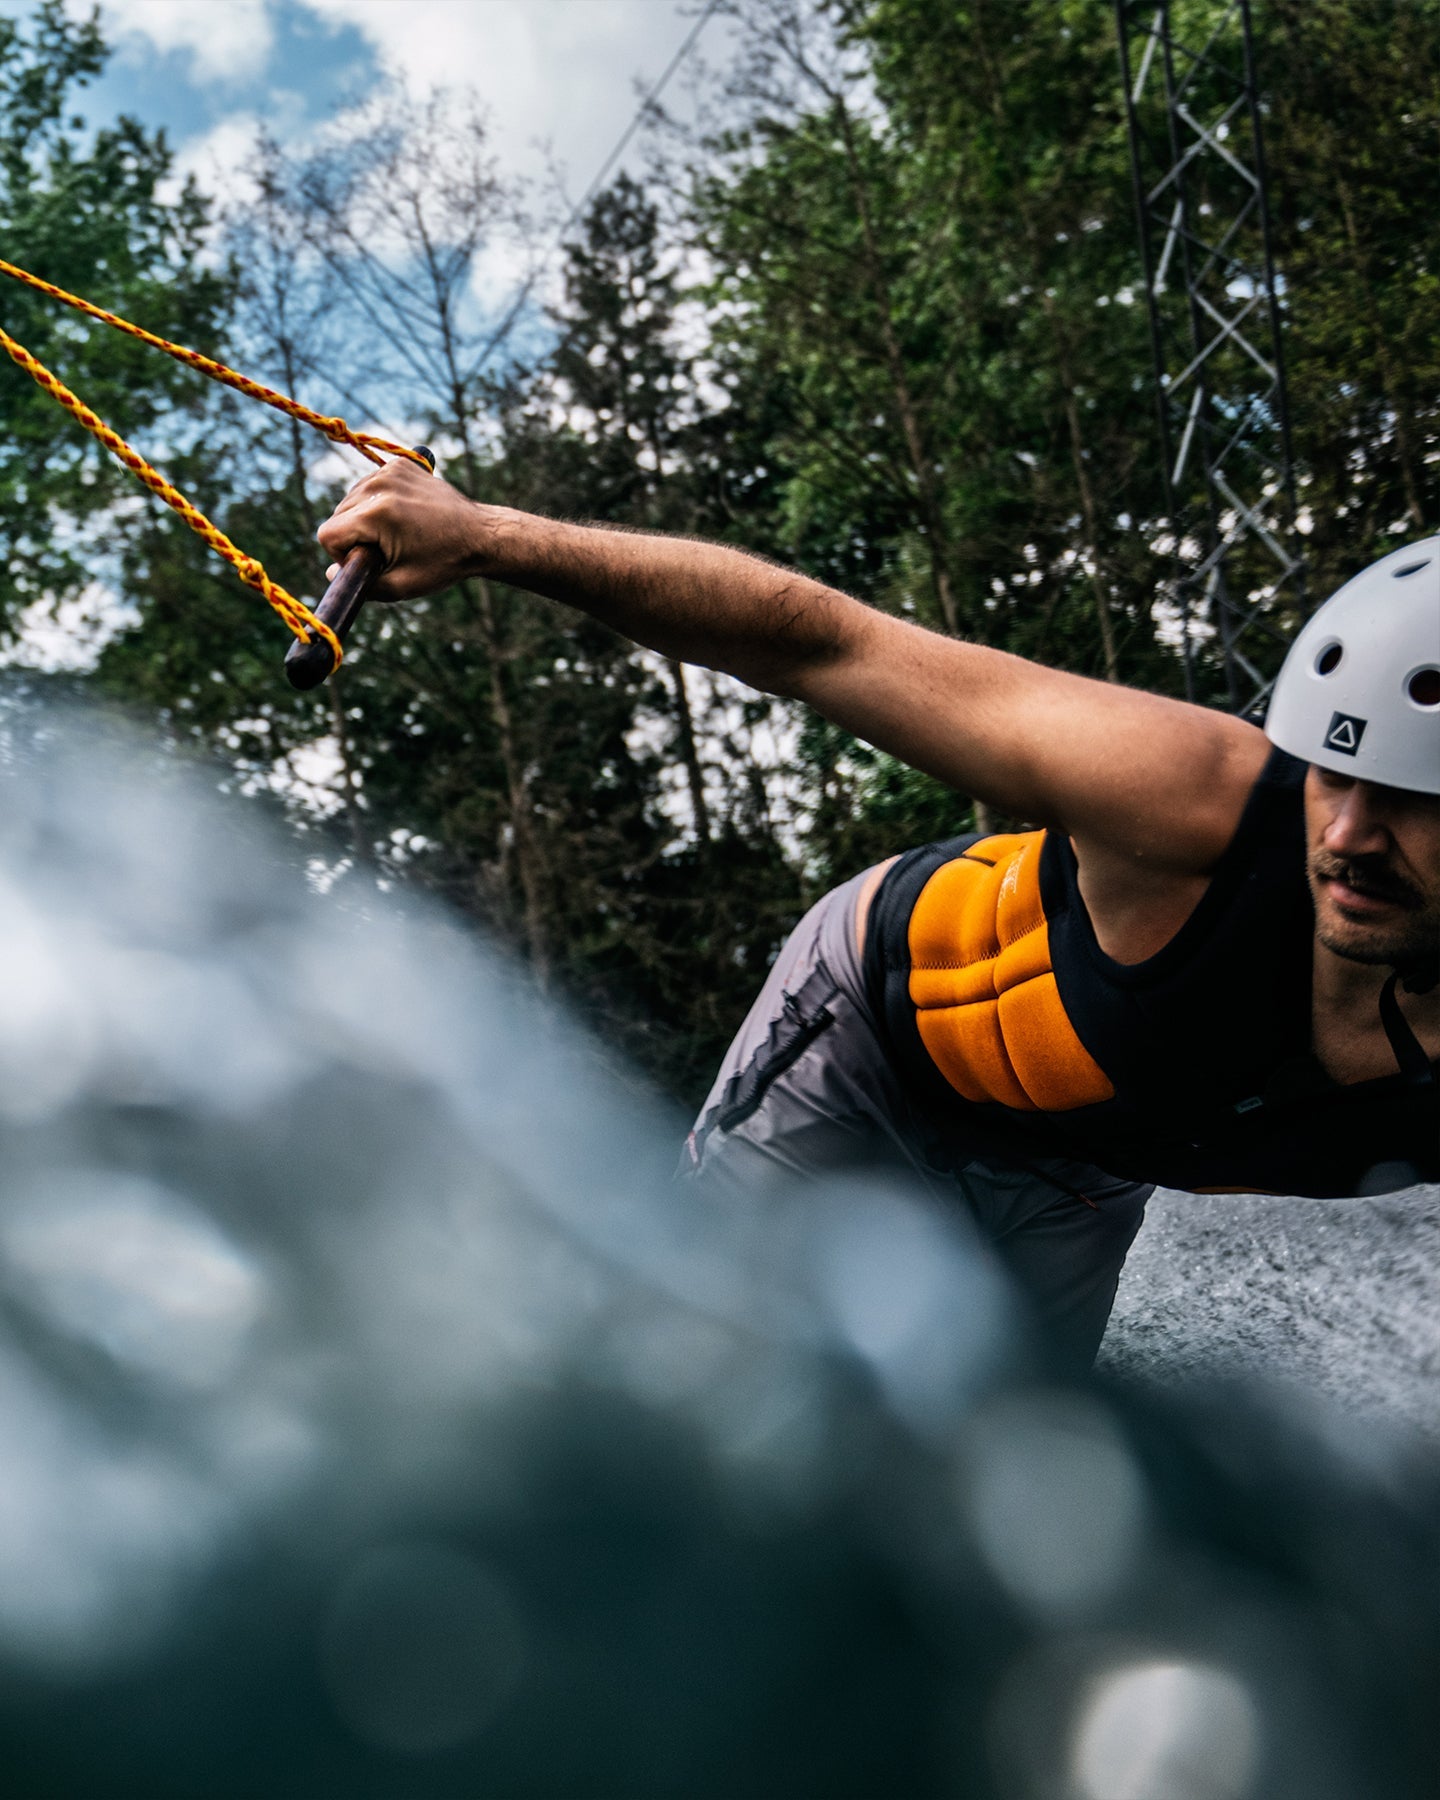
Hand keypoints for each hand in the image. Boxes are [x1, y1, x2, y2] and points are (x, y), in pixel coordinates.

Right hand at [316, 458, 491, 601]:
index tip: (369, 561)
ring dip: (362, 519)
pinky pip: (368, 486)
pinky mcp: (400, 464)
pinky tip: (401, 515)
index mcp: (377, 513)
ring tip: (396, 533)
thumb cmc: (444, 563)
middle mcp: (379, 484)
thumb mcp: (401, 585)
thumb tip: (330, 574)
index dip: (341, 555)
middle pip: (336, 515)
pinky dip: (376, 502)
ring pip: (350, 499)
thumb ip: (360, 584)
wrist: (480, 535)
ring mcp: (390, 470)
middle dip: (353, 536)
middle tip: (387, 550)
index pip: (328, 534)